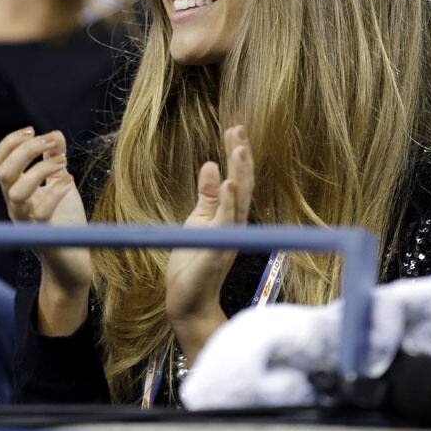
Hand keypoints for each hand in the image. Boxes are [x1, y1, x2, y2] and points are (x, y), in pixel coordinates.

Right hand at [0, 128, 91, 304]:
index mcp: (15, 192)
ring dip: (39, 169)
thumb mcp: (60, 184)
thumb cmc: (64, 222)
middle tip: (50, 141)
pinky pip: (40, 213)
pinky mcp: (44, 235)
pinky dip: (55, 192)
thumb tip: (55, 134)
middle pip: (3, 172)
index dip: (9, 143)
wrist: (73, 261)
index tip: (32, 129)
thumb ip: (54, 161)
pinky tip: (69, 181)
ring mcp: (26, 222)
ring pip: (16, 192)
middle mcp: (15, 206)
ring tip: (63, 161)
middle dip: (25, 149)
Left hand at [166, 126, 253, 362]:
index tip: (235, 129)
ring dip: (239, 174)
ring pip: (238, 201)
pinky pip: (225, 224)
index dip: (238, 155)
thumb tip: (211, 164)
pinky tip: (227, 182)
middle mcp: (234, 225)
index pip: (238, 180)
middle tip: (239, 129)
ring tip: (238, 149)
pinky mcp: (217, 252)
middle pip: (243, 186)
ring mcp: (228, 239)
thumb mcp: (198, 222)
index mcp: (229, 217)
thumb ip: (207, 195)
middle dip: (242, 157)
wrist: (187, 301)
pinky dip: (227, 203)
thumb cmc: (193, 262)